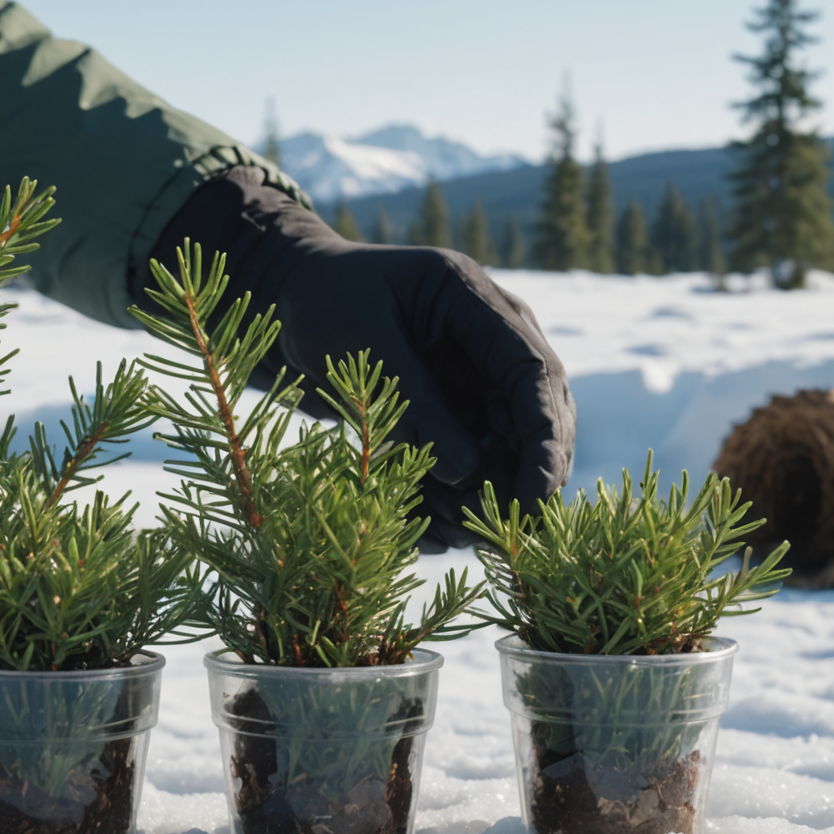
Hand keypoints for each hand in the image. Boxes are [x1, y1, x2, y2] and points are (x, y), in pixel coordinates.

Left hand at [146, 168, 574, 548]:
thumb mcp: (366, 342)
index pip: (536, 375)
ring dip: (481, 497)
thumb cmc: (322, 300)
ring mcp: (468, 382)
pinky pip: (463, 465)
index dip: (546, 439)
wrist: (287, 302)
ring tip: (446, 530)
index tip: (537, 495)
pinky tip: (428, 530)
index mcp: (476, 304)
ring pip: (500, 452)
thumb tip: (466, 471)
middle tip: (503, 533)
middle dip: (520, 480)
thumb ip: (417, 401)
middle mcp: (486, 345)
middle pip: (531, 421)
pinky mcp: (445, 416)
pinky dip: (448, 500)